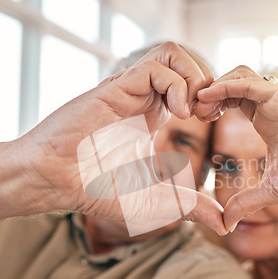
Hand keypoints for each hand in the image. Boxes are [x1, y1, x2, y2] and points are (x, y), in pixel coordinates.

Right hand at [15, 42, 226, 234]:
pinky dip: (177, 84)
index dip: (210, 98)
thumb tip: (224, 224)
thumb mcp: (155, 202)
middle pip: (186, 63)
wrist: (53, 182)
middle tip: (208, 115)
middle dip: (209, 84)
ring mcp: (129, 90)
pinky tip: (178, 114)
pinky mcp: (117, 88)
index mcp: (152, 116)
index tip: (213, 122)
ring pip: (173, 54)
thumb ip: (190, 207)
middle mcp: (143, 98)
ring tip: (193, 112)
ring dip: (195, 78)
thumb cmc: (94, 190)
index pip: (190, 85)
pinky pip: (156, 67)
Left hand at [197, 66, 277, 230]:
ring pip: (239, 75)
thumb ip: (246, 202)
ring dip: (215, 86)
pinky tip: (210, 97)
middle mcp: (270, 105)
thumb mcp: (270, 190)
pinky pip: (250, 83)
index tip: (198, 120)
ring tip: (200, 105)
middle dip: (209, 93)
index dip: (212, 105)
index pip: (233, 99)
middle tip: (192, 110)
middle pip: (232, 83)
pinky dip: (227, 86)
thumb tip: (226, 222)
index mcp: (266, 120)